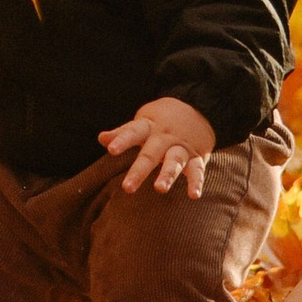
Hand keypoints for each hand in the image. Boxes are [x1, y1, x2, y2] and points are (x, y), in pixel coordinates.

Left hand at [101, 96, 216, 196]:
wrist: (200, 107)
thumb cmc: (162, 120)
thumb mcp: (143, 121)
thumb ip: (124, 133)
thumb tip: (101, 139)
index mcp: (149, 127)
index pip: (133, 132)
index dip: (122, 140)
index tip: (111, 149)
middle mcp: (165, 137)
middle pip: (151, 154)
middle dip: (139, 170)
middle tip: (127, 188)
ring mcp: (181, 147)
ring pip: (174, 161)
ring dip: (168, 175)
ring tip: (160, 188)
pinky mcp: (197, 157)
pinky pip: (197, 170)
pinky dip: (196, 182)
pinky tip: (194, 195)